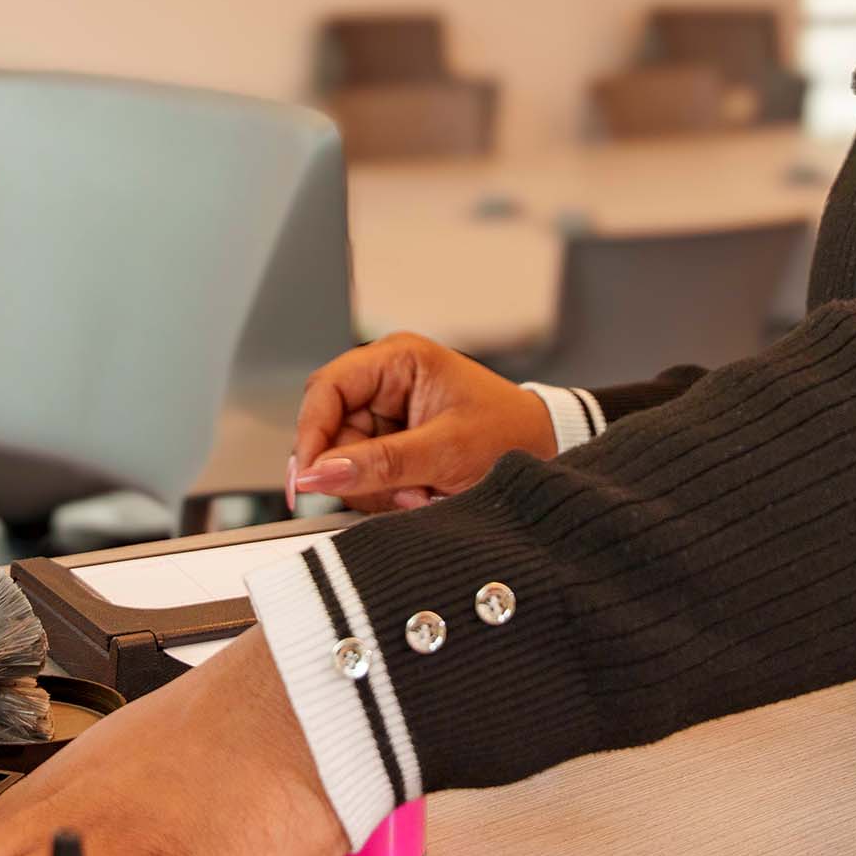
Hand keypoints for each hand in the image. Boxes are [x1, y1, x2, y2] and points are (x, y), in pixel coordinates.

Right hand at [289, 332, 557, 510]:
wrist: (548, 453)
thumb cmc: (510, 435)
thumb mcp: (445, 451)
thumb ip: (380, 464)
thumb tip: (318, 475)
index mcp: (398, 360)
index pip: (327, 389)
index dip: (310, 434)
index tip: (307, 479)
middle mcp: (385, 383)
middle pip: (331, 432)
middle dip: (358, 472)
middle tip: (399, 492)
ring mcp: (387, 415)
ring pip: (345, 461)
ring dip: (378, 489)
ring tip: (424, 492)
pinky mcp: (393, 445)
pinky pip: (365, 476)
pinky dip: (389, 494)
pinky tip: (422, 494)